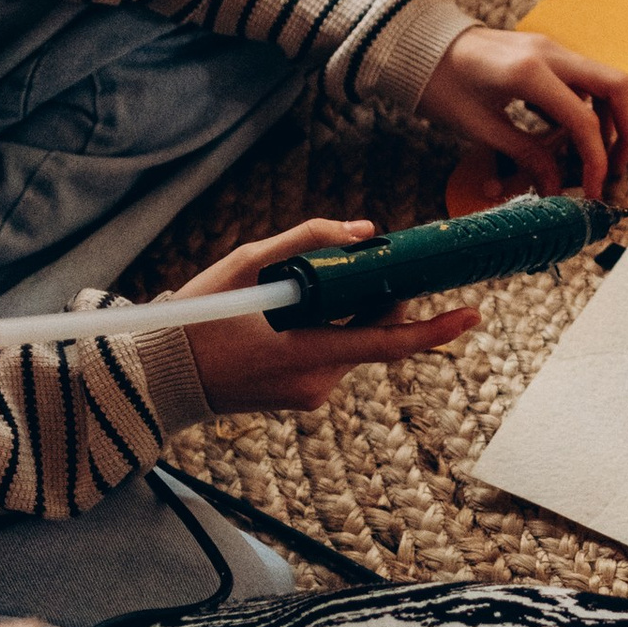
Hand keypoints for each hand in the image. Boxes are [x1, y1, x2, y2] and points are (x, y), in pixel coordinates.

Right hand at [181, 215, 479, 417]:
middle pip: (372, 333)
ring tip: (306, 282)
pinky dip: (328, 324)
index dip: (435, 329)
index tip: (473, 313)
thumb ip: (307, 241)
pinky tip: (296, 307)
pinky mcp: (300, 395)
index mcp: (305, 356)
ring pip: (352, 341)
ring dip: (349, 308)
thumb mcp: (244, 265)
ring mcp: (309, 394)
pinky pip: (332, 352)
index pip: (387, 345)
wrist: (154, 381)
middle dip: (381, 295)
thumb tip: (365, 231)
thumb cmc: (194, 320)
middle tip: (375, 257)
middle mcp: (316, 383)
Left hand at [419, 23, 627, 198]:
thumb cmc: (439, 85)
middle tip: (615, 165)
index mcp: (530, 73)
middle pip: (617, 86)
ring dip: (608, 119)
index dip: (596, 161)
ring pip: (605, 81)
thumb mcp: (480, 127)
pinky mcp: (546, 52)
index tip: (593, 190)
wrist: (418, 44)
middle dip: (625, 130)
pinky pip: (582, 80)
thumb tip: (556, 188)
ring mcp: (551, 48)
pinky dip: (585, 108)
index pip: (585, 121)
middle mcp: (550, 53)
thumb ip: (526, 155)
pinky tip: (562, 135)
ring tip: (589, 155)